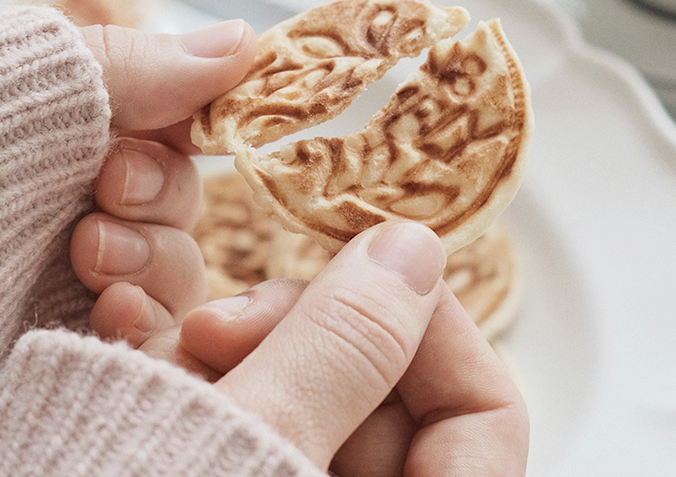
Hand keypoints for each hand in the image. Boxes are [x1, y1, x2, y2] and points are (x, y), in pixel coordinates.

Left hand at [69, 19, 256, 345]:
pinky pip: (156, 333)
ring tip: (94, 253)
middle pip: (190, 202)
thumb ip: (138, 64)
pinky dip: (145, 322)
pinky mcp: (89, 334)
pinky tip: (113, 310)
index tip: (221, 123)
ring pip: (184, 271)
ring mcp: (95, 269)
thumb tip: (248, 39)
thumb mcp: (38, 91)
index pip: (188, 123)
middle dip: (162, 196)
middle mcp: (95, 198)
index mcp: (87, 129)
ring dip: (155, 261)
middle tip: (113, 187)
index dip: (214, 123)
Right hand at [164, 222, 529, 475]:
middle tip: (216, 324)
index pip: (483, 414)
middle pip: (390, 394)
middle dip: (307, 334)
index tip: (366, 264)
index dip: (432, 322)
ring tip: (168, 364)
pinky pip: (267, 415)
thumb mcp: (253, 457)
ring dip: (246, 356)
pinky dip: (219, 385)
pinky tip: (163, 379)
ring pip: (320, 393)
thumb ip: (346, 346)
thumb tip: (417, 248)